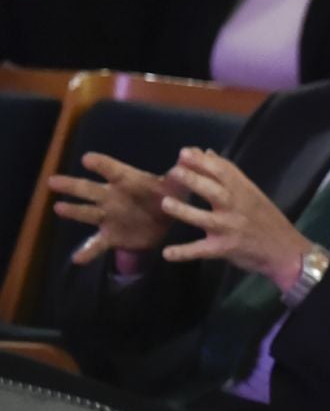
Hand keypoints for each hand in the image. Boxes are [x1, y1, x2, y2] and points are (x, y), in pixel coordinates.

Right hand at [50, 151, 180, 266]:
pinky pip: (96, 244)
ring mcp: (108, 216)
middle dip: (72, 185)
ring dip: (74, 211)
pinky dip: (87, 251)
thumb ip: (181, 173)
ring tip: (59, 208)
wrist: (164, 223)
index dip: (102, 165)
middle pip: (90, 190)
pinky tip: (77, 258)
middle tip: (53, 181)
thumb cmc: (165, 196)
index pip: (113, 170)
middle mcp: (112, 197)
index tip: (87, 158)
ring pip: (87, 213)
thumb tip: (195, 151)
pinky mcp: (111, 236)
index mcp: (128, 181)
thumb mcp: (176, 186)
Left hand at [159, 147, 311, 291]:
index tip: (184, 152)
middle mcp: (236, 207)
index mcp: (242, 191)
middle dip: (194, 180)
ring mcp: (230, 228)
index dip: (203, 162)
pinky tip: (167, 253)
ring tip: (165, 203)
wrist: (285, 250)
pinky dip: (184, 252)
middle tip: (174, 171)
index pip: (223, 171)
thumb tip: (207, 152)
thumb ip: (229, 174)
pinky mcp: (225, 248)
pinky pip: (202, 250)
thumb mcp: (251, 193)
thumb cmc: (266, 219)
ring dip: (185, 211)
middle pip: (214, 191)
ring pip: (204, 219)